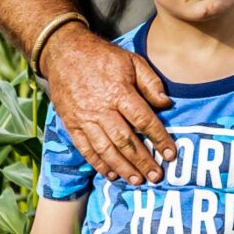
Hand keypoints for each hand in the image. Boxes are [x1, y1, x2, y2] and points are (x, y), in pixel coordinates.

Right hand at [45, 27, 173, 184]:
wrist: (63, 52)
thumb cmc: (102, 56)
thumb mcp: (131, 60)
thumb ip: (150, 82)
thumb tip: (166, 104)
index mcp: (119, 91)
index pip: (143, 120)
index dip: (159, 139)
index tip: (171, 154)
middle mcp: (101, 108)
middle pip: (125, 140)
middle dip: (142, 161)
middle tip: (156, 176)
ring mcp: (84, 118)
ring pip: (106, 149)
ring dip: (123, 168)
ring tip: (137, 181)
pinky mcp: (71, 123)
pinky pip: (85, 148)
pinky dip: (98, 164)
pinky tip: (110, 174)